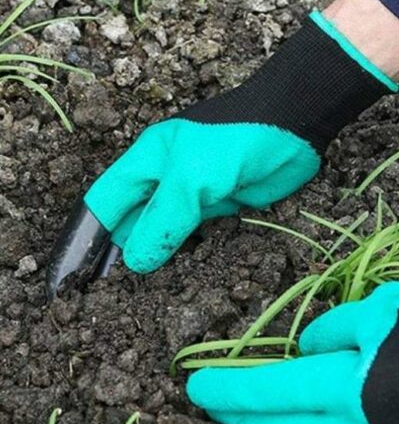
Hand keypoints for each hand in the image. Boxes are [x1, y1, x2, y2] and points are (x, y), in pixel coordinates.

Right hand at [46, 11, 391, 295]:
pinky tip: (179, 276)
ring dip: (156, 257)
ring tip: (139, 295)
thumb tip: (134, 261)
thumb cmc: (236, 141)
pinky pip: (196, 235)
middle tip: (110, 296)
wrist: (295, 128)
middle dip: (123, 252)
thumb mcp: (191, 178)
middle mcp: (164, 179)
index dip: (88, 237)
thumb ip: (163, 219)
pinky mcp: (220, 208)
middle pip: (133, 221)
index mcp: (146, 162)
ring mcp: (193, 195)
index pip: (105, 204)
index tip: (78, 274)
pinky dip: (187, 253)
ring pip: (164, 232)